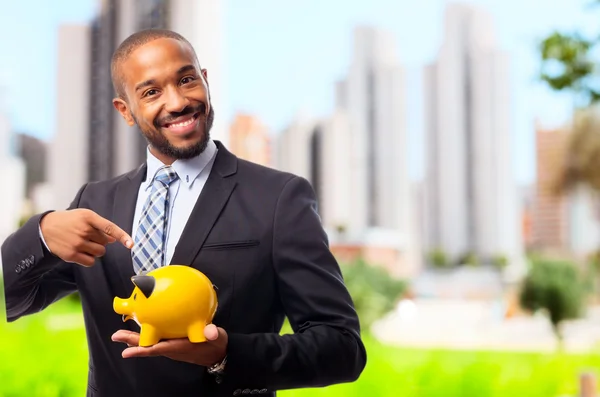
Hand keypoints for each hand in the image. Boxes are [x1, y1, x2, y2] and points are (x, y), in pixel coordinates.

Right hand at [40, 209, 133, 265]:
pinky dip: (89, 259)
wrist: (45, 229)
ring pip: (100, 253)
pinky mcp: (72, 254)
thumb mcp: (84, 215)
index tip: (131, 244)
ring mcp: (77, 243)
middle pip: (106, 242)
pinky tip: (80, 252)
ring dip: (95, 250)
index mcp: (89, 217)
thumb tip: (114, 239)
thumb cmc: (70, 221)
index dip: (122, 236)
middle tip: (87, 236)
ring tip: (83, 243)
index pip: (110, 228)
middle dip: (100, 241)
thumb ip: (100, 225)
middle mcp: (84, 230)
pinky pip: (91, 262)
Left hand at [111, 324, 227, 366]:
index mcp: (180, 347)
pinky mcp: (173, 341)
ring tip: (121, 333)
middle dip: (131, 342)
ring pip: (150, 342)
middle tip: (116, 336)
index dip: (142, 350)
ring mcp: (171, 345)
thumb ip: (213, 333)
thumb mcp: (217, 338)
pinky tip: (143, 325)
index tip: (126, 351)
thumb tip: (212, 331)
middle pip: (148, 345)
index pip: (158, 349)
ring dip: (135, 338)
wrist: (218, 352)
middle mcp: (172, 348)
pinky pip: (157, 338)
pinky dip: (147, 333)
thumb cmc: (215, 345)